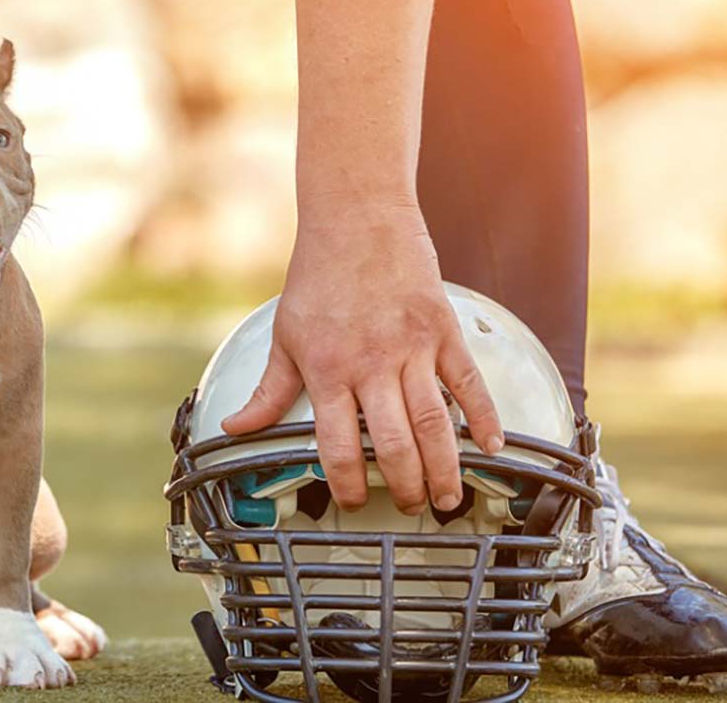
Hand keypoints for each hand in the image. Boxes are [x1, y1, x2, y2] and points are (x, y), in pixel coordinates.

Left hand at [221, 200, 502, 514]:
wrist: (358, 218)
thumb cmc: (320, 275)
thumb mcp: (285, 334)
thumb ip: (268, 390)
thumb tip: (235, 428)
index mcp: (327, 369)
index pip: (337, 444)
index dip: (346, 483)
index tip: (351, 501)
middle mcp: (371, 363)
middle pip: (394, 442)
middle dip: (403, 486)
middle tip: (408, 508)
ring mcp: (412, 348)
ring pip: (434, 422)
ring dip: (444, 467)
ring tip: (447, 497)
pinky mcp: (442, 330)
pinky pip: (468, 382)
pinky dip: (483, 416)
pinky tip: (491, 445)